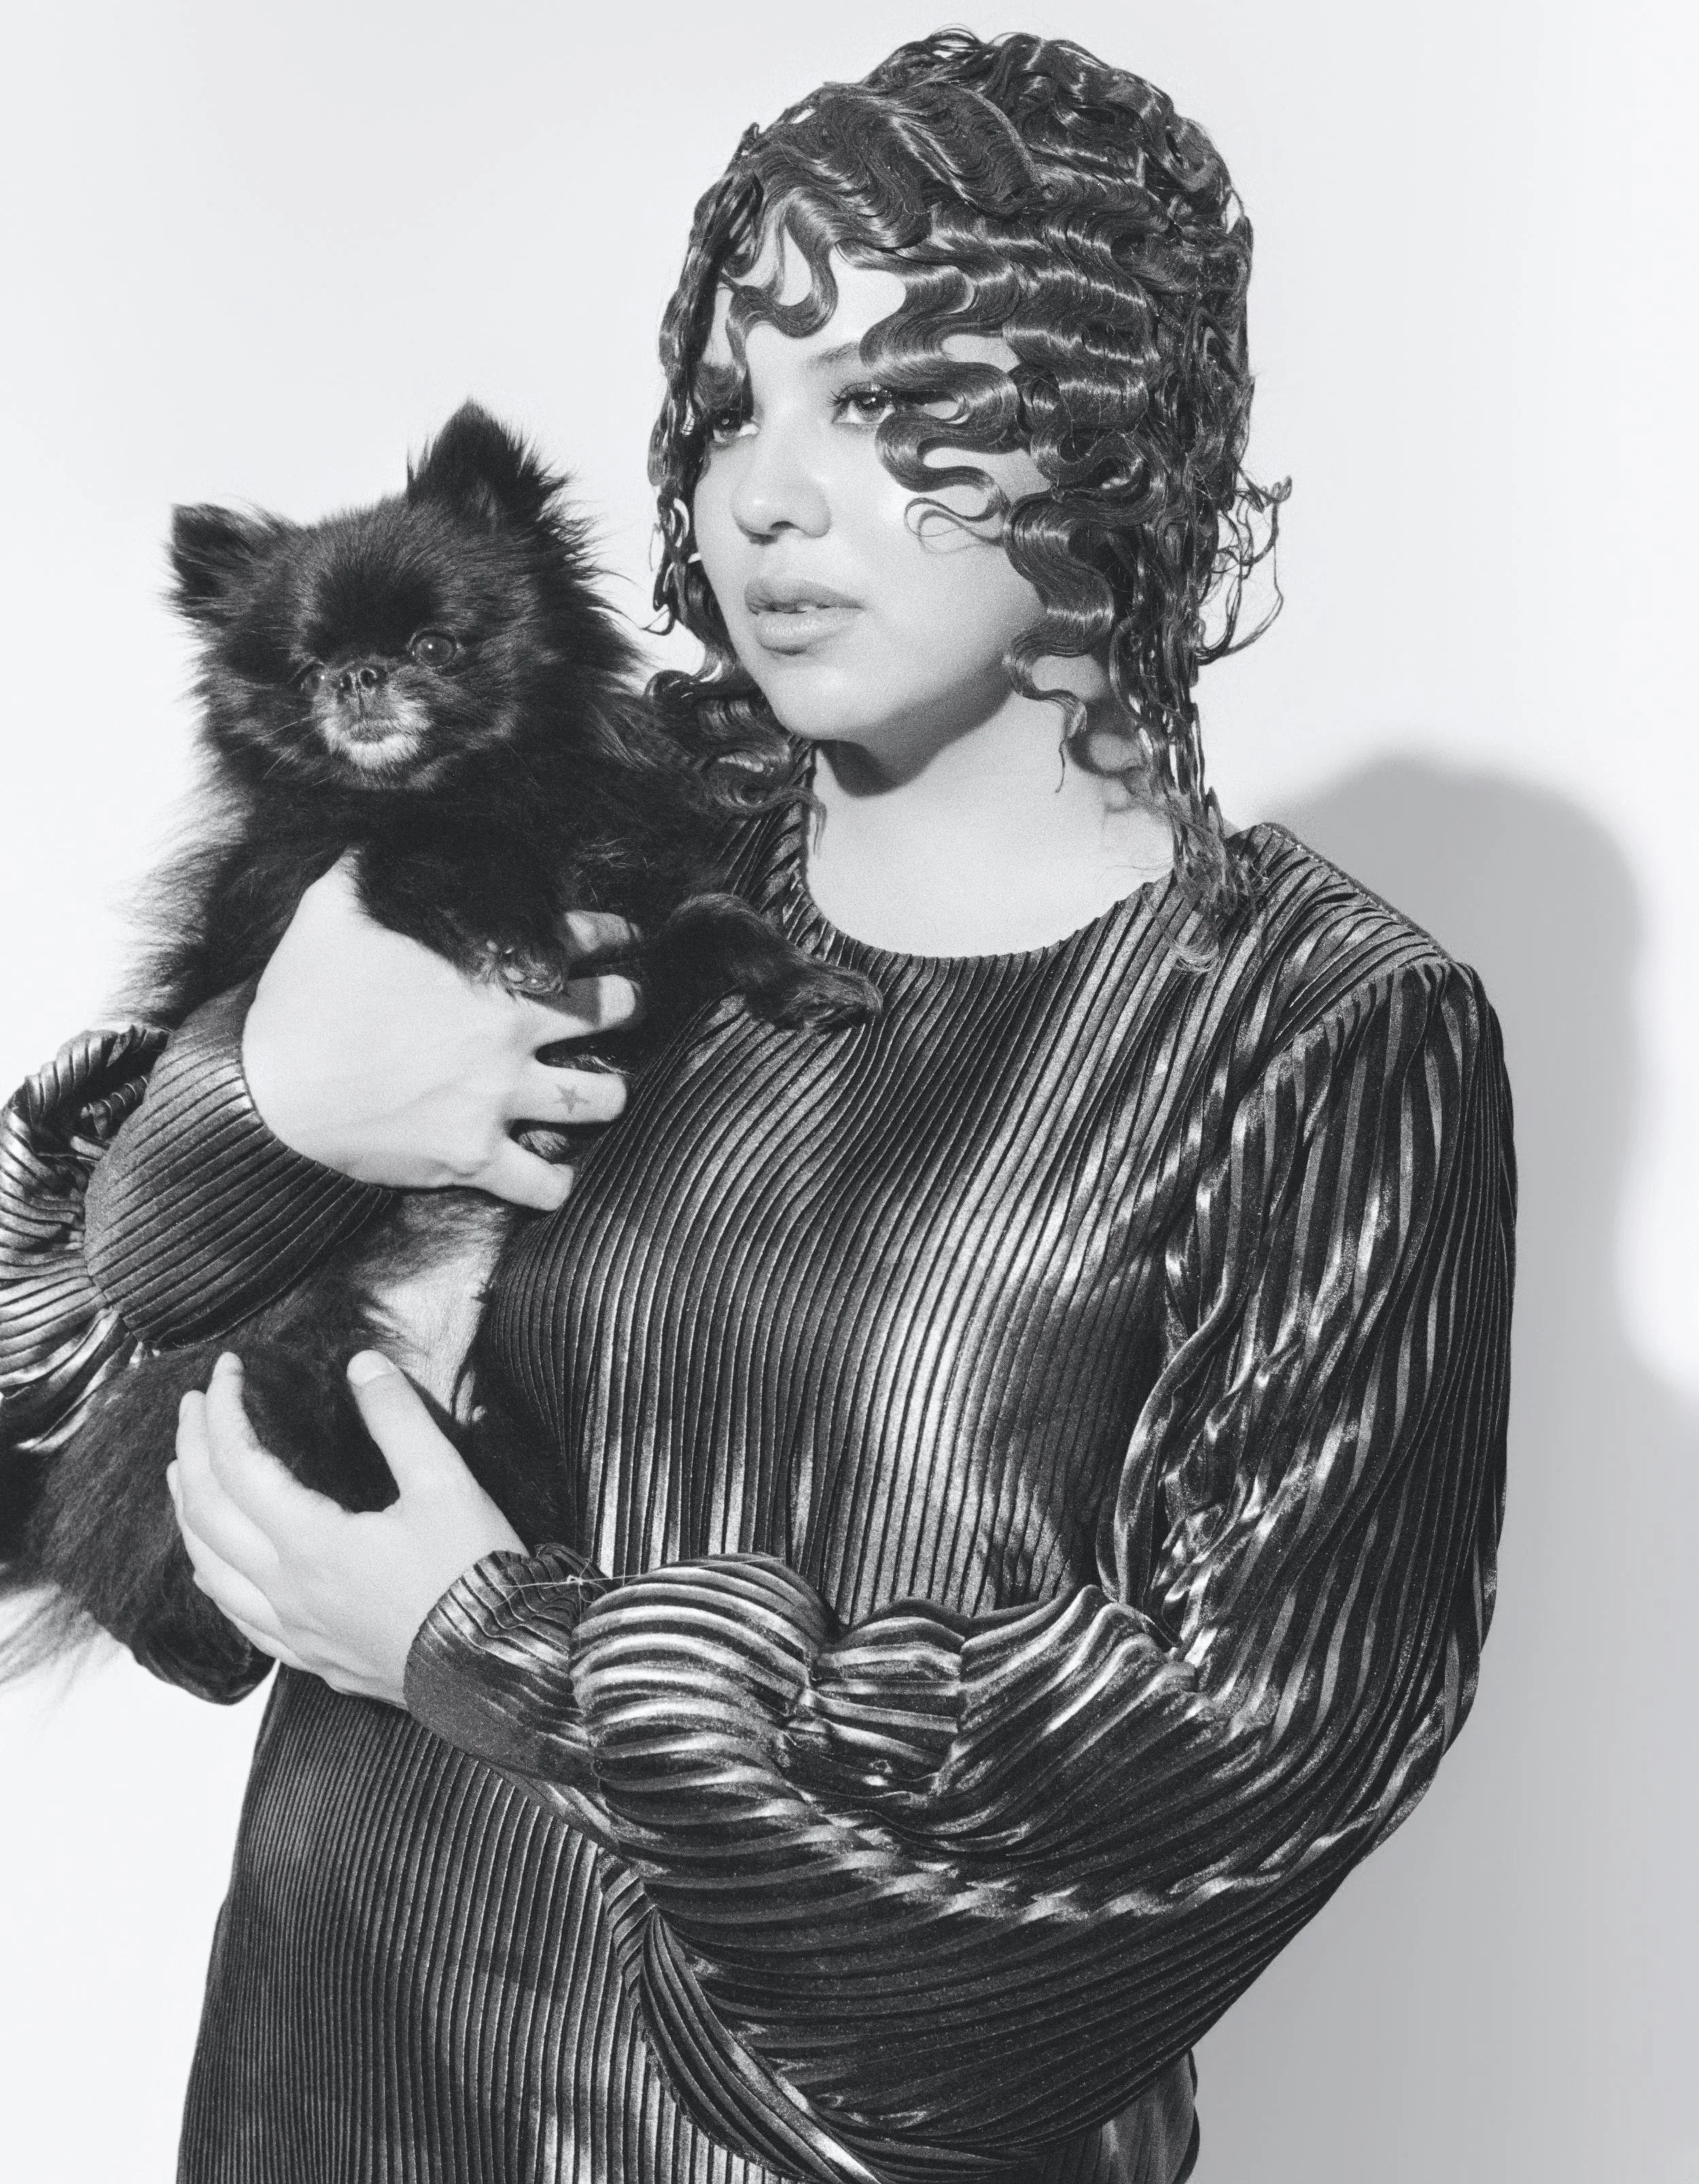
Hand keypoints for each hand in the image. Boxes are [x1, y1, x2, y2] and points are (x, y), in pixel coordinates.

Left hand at [168, 1350, 523, 1706]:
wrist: (497, 1668)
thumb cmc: (473, 1578)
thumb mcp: (446, 1484)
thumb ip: (398, 1419)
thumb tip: (362, 1364)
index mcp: (311, 1544)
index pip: (239, 1464)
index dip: (226, 1410)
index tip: (228, 1370)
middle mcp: (286, 1591)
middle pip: (207, 1513)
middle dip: (194, 1449)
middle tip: (195, 1404)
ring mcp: (293, 1631)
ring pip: (209, 1568)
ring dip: (188, 1512)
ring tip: (183, 1471)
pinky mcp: (311, 1657)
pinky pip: (237, 1615)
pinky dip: (212, 1575)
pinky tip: (212, 1564)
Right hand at [243, 859, 638, 1211]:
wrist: (268, 1088)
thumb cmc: (302, 998)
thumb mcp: (334, 908)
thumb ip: (373, 870)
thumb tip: (386, 838)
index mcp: (489, 973)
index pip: (579, 940)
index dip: (611, 936)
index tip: (626, 938)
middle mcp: (509, 1037)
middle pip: (611, 1015)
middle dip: (626, 1008)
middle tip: (627, 1009)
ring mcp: (497, 1101)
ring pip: (598, 1099)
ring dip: (607, 1096)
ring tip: (604, 1094)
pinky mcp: (473, 1158)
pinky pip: (543, 1184)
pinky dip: (555, 1185)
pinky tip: (556, 1179)